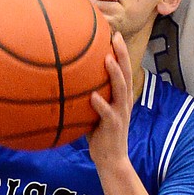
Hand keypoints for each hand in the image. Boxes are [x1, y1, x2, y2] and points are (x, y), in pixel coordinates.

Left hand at [88, 32, 132, 172]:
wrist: (111, 160)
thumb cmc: (100, 135)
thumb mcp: (95, 112)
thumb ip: (87, 97)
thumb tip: (67, 82)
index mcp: (121, 97)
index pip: (124, 70)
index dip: (121, 52)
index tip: (114, 33)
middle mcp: (124, 102)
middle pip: (126, 73)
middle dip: (122, 54)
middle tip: (116, 36)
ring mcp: (120, 113)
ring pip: (121, 90)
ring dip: (115, 74)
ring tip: (107, 59)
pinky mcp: (114, 126)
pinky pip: (107, 113)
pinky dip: (101, 104)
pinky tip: (93, 96)